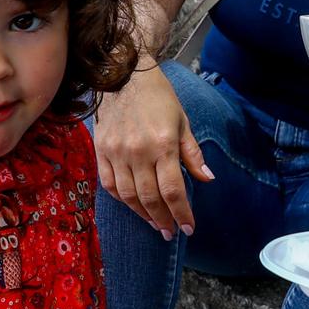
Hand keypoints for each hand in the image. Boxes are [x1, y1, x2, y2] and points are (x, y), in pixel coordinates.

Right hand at [94, 65, 213, 239]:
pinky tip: (134, 206)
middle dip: (163, 219)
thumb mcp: (182, 122)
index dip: (182, 213)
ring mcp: (116, 152)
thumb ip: (192, 154)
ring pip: (128, 196)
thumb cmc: (159, 98)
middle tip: (170, 233)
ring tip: (155, 224)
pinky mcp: (101, 150)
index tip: (188, 228)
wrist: (124, 75)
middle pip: (150, 198)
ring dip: (142, 214)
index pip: (173, 190)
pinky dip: (122, 199)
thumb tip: (207, 179)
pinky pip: (109, 184)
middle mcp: (138, 151)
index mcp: (163, 144)